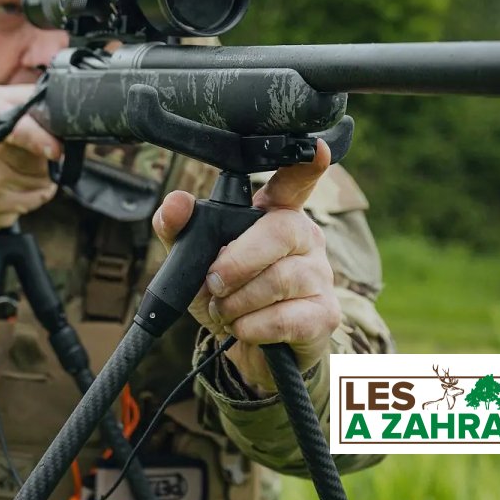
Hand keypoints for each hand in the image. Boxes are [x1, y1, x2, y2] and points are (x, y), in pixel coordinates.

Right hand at [0, 85, 61, 235]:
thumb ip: (19, 100)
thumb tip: (57, 102)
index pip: (26, 126)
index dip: (45, 139)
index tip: (55, 150)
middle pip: (45, 153)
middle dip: (45, 154)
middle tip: (24, 153)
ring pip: (45, 177)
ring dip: (40, 176)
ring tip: (12, 171)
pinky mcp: (0, 204)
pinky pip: (37, 198)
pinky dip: (33, 194)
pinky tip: (11, 189)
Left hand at [151, 140, 339, 393]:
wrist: (247, 349)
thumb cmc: (228, 294)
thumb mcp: (195, 263)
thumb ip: (179, 230)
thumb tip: (175, 203)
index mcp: (275, 215)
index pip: (295, 182)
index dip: (307, 165)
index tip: (319, 150)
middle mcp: (305, 238)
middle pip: (281, 231)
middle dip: (238, 260)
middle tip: (213, 282)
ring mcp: (320, 276)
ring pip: (281, 278)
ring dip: (239, 300)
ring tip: (225, 309)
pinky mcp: (324, 314)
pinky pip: (288, 317)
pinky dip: (254, 326)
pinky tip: (244, 327)